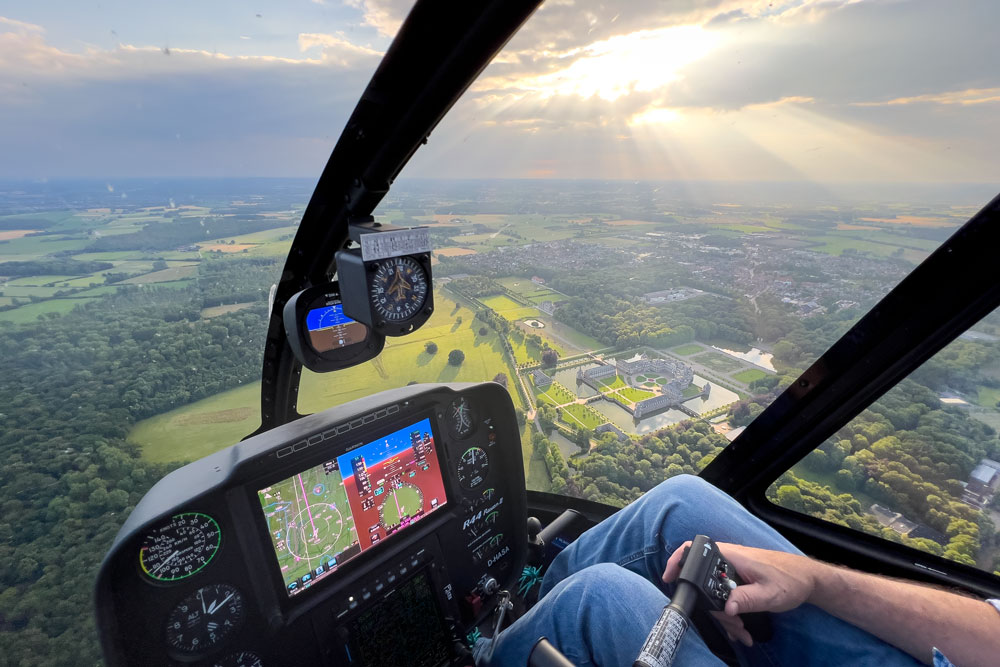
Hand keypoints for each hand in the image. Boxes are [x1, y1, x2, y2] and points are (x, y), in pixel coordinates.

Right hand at [662, 541, 821, 645]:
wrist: (808, 579)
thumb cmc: (790, 579)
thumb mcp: (769, 593)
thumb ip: (746, 599)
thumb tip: (725, 608)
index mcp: (731, 556)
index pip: (696, 552)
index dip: (678, 562)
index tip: (669, 578)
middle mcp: (729, 560)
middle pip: (705, 583)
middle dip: (714, 609)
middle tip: (731, 625)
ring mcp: (733, 570)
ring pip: (715, 593)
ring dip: (725, 615)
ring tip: (742, 631)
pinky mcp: (738, 579)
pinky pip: (725, 595)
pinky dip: (731, 612)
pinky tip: (741, 627)